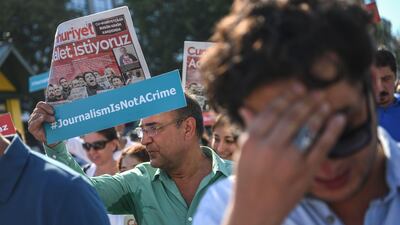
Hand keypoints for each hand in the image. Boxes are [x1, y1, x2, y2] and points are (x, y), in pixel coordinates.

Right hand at [28, 101, 56, 145]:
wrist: (53, 140)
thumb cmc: (55, 128)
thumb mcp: (57, 119)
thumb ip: (58, 112)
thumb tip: (65, 105)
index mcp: (41, 111)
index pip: (40, 104)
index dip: (46, 106)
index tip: (53, 110)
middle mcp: (35, 115)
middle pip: (38, 109)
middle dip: (47, 111)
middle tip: (54, 116)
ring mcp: (32, 121)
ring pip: (37, 114)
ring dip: (46, 116)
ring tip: (53, 120)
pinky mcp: (31, 128)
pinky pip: (33, 122)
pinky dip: (39, 120)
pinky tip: (43, 120)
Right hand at [224, 83, 345, 224]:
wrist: (257, 209)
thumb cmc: (247, 179)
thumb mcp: (243, 153)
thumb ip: (249, 129)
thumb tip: (246, 108)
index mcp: (253, 140)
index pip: (272, 111)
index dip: (287, 96)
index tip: (298, 86)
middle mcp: (271, 147)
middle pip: (293, 116)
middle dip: (307, 100)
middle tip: (316, 91)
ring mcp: (290, 159)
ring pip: (308, 128)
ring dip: (320, 112)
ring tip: (326, 102)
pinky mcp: (306, 171)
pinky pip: (322, 146)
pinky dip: (332, 130)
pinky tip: (338, 119)